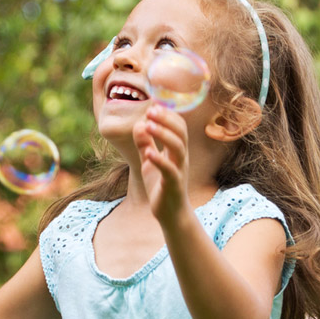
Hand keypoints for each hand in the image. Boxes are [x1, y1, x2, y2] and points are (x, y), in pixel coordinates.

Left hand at [133, 105, 190, 224]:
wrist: (170, 213)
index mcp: (176, 150)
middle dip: (167, 119)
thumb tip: (139, 124)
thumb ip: (144, 143)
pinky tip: (148, 153)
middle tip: (151, 110)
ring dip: (163, 134)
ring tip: (149, 125)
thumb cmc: (160, 185)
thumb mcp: (149, 160)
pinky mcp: (173, 184)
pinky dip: (159, 160)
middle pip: (181, 132)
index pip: (178, 126)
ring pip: (178, 147)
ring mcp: (179, 170)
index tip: (153, 105)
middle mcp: (181, 157)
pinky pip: (169, 170)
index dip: (167, 114)